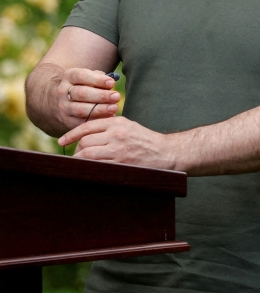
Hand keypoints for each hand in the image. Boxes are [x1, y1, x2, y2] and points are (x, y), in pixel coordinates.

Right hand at [58, 67, 119, 128]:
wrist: (70, 98)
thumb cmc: (88, 84)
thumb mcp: (91, 77)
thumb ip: (100, 78)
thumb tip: (111, 83)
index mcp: (69, 76)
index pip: (81, 76)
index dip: (98, 80)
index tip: (112, 83)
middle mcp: (63, 91)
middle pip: (82, 93)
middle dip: (101, 96)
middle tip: (116, 97)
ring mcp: (64, 107)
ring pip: (80, 109)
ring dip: (99, 109)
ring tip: (114, 108)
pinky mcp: (67, 120)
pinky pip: (81, 122)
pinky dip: (95, 120)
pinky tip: (108, 118)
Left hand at [59, 116, 179, 170]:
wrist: (165, 152)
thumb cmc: (145, 140)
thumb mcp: (128, 126)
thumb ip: (109, 126)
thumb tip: (85, 133)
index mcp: (118, 122)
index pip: (87, 126)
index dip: (71, 134)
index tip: (62, 141)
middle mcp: (117, 134)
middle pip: (85, 141)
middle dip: (77, 150)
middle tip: (77, 156)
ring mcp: (118, 149)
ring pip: (87, 153)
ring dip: (81, 160)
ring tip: (81, 164)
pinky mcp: (121, 163)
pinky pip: (97, 165)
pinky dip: (89, 168)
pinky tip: (89, 170)